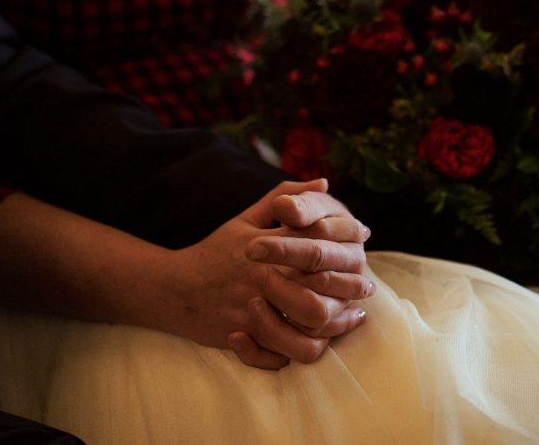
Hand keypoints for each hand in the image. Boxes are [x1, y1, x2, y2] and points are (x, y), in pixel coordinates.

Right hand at [162, 180, 373, 368]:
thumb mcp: (246, 218)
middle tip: (364, 296)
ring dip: (331, 330)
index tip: (362, 255)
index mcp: (267, 248)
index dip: (345, 255)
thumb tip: (323, 183)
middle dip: (346, 296)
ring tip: (347, 322)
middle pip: (318, 296)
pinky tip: (317, 340)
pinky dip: (301, 351)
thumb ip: (284, 198)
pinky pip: (283, 355)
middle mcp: (262, 279)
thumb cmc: (215, 251)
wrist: (173, 287)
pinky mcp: (244, 337)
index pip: (317, 251)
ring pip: (305, 332)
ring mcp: (253, 311)